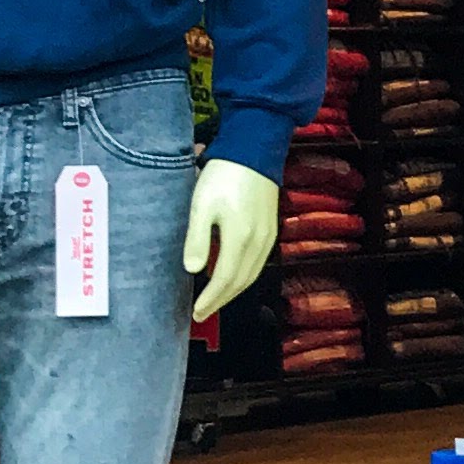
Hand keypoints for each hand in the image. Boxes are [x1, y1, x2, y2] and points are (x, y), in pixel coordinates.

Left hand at [183, 162, 279, 312]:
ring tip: (216, 299)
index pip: (224, 280)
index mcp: (239, 239)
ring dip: (234, 291)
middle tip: (203, 312)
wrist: (255, 151)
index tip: (197, 312)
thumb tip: (193, 270)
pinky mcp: (271, 229)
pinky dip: (244, 276)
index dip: (210, 299)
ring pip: (252, 274)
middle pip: (240, 282)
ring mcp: (268, 237)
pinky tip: (233, 274)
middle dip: (221, 300)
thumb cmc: (225, 175)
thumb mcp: (202, 205)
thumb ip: (197, 239)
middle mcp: (258, 243)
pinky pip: (258, 263)